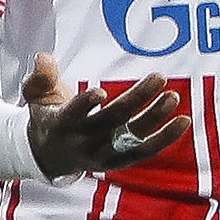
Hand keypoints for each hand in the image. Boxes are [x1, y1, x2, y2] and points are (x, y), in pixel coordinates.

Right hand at [23, 54, 190, 178]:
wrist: (50, 157)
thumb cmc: (48, 116)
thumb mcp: (36, 97)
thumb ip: (40, 77)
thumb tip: (43, 56)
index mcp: (62, 124)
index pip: (74, 114)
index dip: (86, 105)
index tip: (101, 92)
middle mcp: (84, 142)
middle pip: (113, 121)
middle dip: (136, 99)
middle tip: (159, 78)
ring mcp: (103, 154)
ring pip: (132, 138)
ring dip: (155, 118)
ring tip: (173, 97)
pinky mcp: (118, 162)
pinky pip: (144, 153)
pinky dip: (164, 139)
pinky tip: (183, 121)